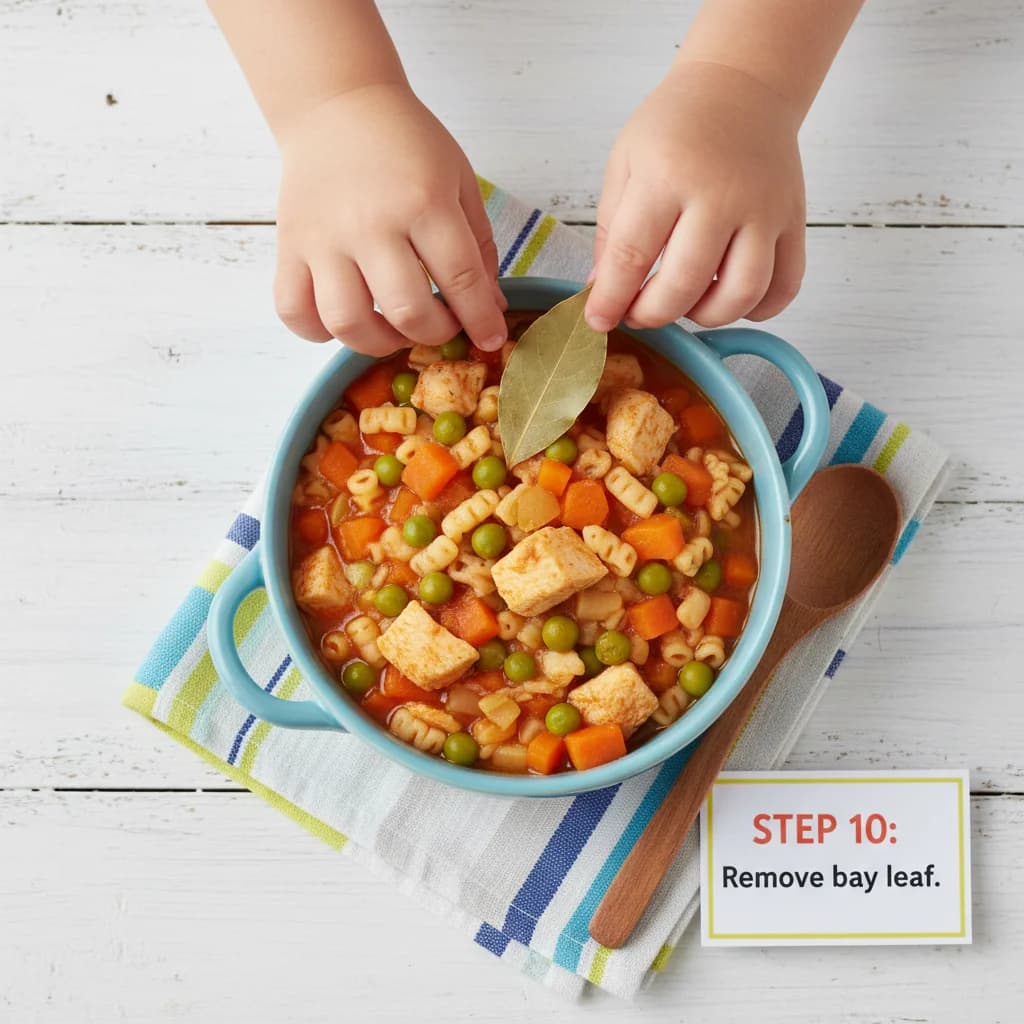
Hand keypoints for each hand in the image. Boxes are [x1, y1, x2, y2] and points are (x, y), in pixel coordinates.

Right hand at [274, 83, 506, 353]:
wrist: (337, 106)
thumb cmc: (406, 145)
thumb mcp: (458, 182)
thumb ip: (479, 248)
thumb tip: (492, 310)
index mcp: (422, 202)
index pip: (460, 279)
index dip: (481, 320)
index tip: (490, 339)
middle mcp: (370, 224)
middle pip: (407, 311)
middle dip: (434, 333)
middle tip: (439, 324)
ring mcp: (324, 239)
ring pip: (347, 322)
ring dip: (379, 343)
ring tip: (393, 330)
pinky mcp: (289, 247)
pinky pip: (294, 311)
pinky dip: (318, 332)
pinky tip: (343, 321)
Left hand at [586, 61, 805, 331]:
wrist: (743, 85)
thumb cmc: (677, 125)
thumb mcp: (626, 163)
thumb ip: (611, 229)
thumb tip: (602, 290)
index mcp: (667, 176)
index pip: (632, 256)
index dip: (610, 299)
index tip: (598, 321)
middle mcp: (721, 195)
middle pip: (685, 285)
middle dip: (652, 314)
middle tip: (638, 312)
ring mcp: (764, 210)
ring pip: (741, 295)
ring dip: (705, 317)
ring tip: (685, 303)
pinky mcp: (793, 220)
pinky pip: (784, 286)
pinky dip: (758, 309)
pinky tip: (730, 300)